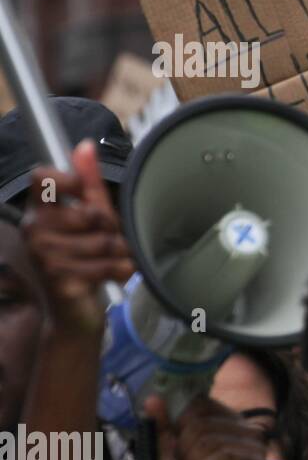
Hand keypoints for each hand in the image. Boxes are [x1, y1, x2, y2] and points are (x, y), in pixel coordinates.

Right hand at [21, 140, 133, 333]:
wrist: (74, 314)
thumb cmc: (85, 261)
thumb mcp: (91, 218)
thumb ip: (89, 184)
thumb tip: (84, 145)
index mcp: (39, 211)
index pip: (43, 178)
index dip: (70, 180)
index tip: (84, 194)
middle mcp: (34, 230)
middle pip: (92, 213)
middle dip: (113, 230)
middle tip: (107, 243)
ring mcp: (44, 255)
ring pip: (105, 241)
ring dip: (119, 253)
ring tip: (110, 261)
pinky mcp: (60, 278)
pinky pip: (107, 264)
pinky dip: (121, 270)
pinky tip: (113, 275)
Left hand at [143, 393, 267, 459]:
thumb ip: (163, 432)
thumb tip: (152, 400)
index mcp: (226, 421)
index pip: (199, 404)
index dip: (178, 424)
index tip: (174, 448)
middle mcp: (245, 427)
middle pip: (198, 422)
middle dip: (181, 451)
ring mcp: (253, 446)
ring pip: (208, 440)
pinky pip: (221, 457)